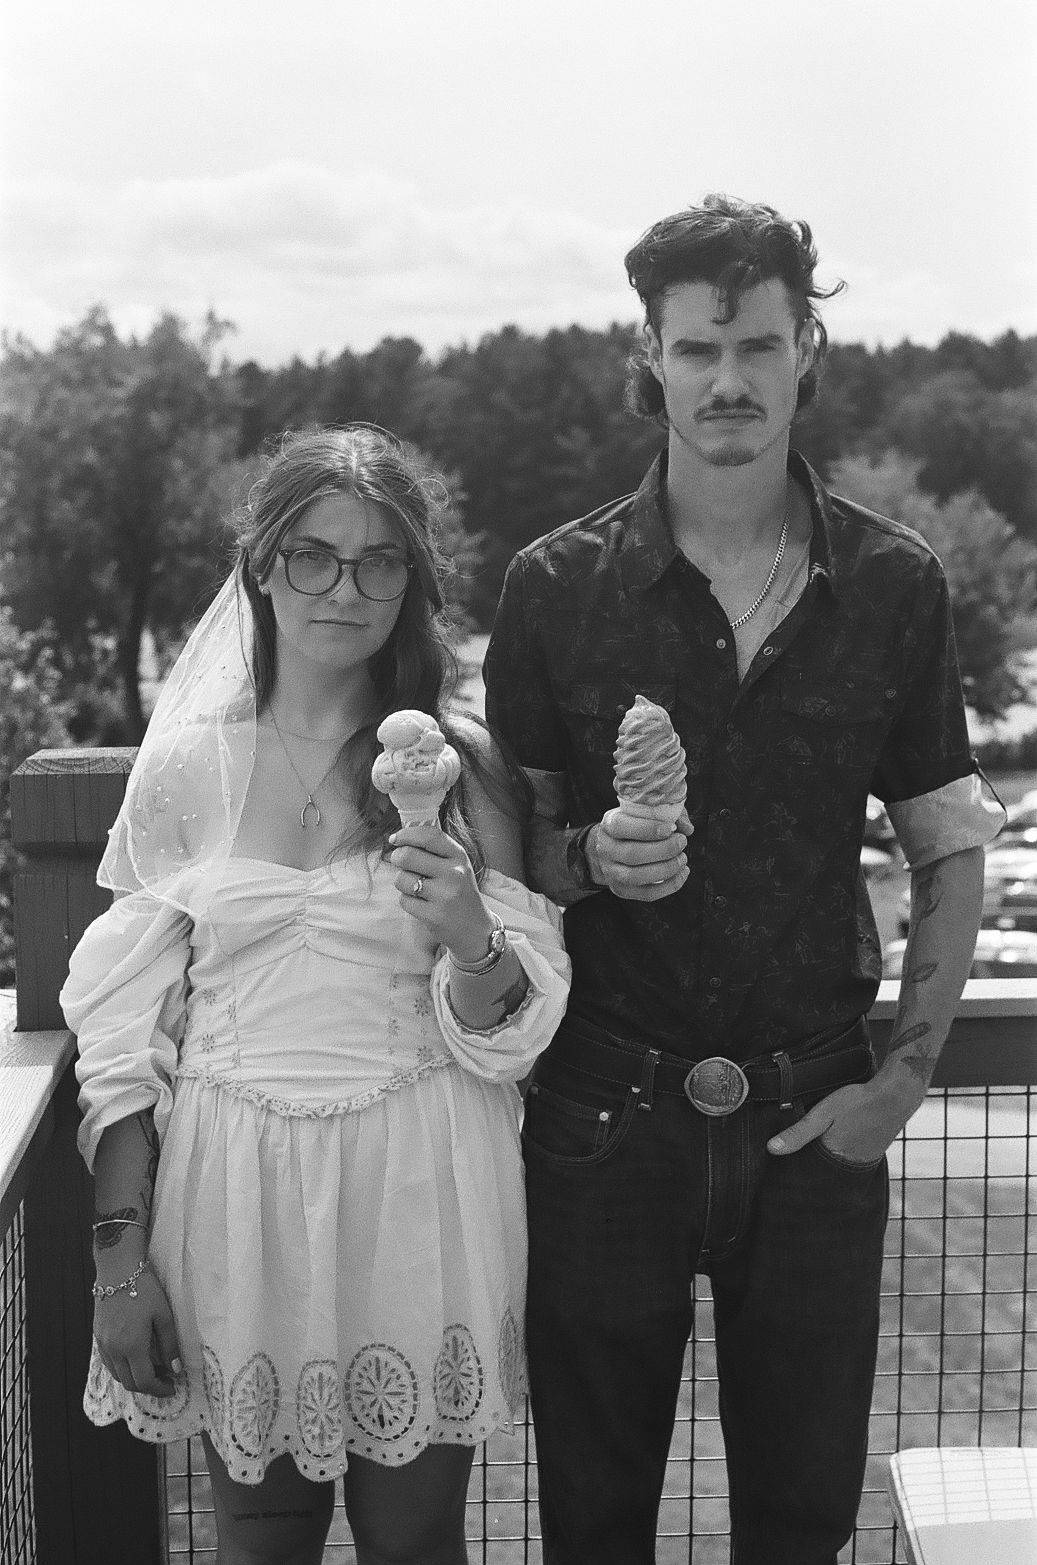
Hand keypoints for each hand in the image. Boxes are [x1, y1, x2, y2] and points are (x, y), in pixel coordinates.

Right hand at [93, 1264, 181, 1397]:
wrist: (118, 1270)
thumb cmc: (144, 1289)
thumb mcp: (164, 1315)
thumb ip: (169, 1344)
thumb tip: (175, 1368)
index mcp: (131, 1346)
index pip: (144, 1381)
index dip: (159, 1389)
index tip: (172, 1387)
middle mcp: (113, 1350)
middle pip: (129, 1383)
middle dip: (149, 1387)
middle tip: (166, 1379)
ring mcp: (103, 1344)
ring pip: (117, 1375)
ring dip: (135, 1379)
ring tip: (153, 1369)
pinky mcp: (98, 1337)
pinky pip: (109, 1363)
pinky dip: (123, 1368)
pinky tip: (135, 1358)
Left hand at [389, 822, 495, 959]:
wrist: (475, 928)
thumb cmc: (459, 891)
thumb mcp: (456, 865)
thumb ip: (433, 850)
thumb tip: (398, 839)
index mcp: (459, 856)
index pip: (429, 836)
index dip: (407, 834)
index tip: (394, 839)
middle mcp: (454, 873)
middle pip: (407, 855)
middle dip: (397, 858)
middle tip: (399, 863)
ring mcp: (445, 895)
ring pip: (402, 879)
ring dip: (402, 883)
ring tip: (417, 888)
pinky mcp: (434, 915)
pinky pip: (404, 900)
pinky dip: (407, 901)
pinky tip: (422, 904)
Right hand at [587, 807, 690, 901]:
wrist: (612, 847)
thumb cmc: (636, 826)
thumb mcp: (646, 812)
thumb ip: (668, 814)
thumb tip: (687, 828)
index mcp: (609, 825)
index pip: (621, 827)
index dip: (648, 829)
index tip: (671, 828)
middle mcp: (605, 849)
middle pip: (632, 854)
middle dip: (663, 850)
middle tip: (682, 842)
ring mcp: (611, 872)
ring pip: (637, 876)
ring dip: (666, 869)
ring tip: (683, 859)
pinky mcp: (622, 890)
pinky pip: (647, 893)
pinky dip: (670, 885)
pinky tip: (682, 873)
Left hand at [767, 1078, 916, 1165]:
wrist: (897, 1095)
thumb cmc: (858, 1102)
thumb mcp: (823, 1114)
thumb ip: (798, 1133)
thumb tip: (771, 1149)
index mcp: (834, 1160)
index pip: (808, 1174)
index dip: (794, 1171)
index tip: (780, 1169)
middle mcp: (848, 1166)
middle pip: (820, 1171)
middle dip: (808, 1166)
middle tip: (792, 1159)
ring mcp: (861, 1161)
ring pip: (833, 1164)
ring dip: (823, 1158)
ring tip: (811, 1149)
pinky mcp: (870, 1153)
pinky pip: (847, 1157)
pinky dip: (838, 1151)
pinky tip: (834, 1140)